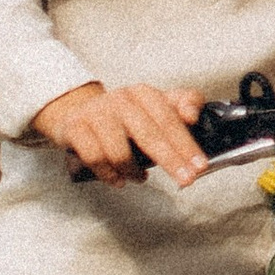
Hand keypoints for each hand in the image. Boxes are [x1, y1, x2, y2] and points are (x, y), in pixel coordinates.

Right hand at [34, 80, 205, 190]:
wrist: (78, 112)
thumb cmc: (123, 116)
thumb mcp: (155, 106)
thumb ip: (183, 104)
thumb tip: (193, 115)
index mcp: (144, 94)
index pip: (169, 119)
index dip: (186, 144)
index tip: (199, 165)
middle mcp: (121, 100)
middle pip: (149, 134)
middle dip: (170, 160)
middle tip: (185, 180)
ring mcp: (97, 113)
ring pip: (118, 150)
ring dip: (133, 171)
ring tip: (140, 178)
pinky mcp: (75, 128)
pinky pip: (94, 157)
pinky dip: (109, 174)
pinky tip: (118, 179)